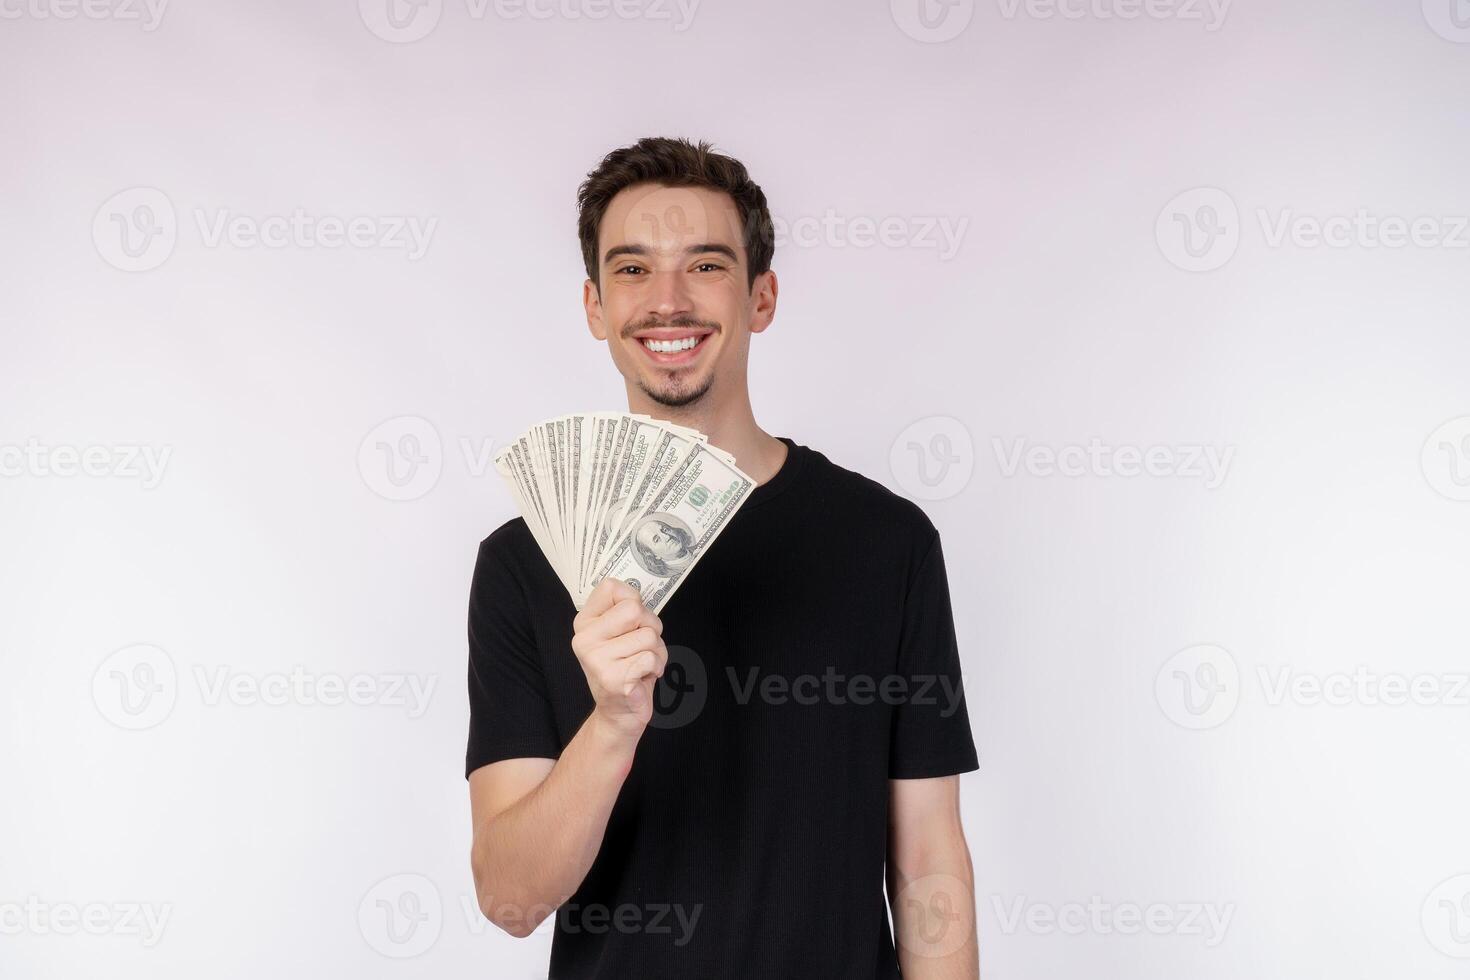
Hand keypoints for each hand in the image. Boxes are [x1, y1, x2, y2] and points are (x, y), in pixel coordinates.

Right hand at [570, 577, 667, 738]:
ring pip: (648, 635)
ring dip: (656, 651)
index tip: (631, 619)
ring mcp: (596, 659)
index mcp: (585, 622)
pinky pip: (650, 657)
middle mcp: (584, 638)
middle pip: (634, 609)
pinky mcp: (612, 678)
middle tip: (641, 645)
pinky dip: (656, 666)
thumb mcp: (620, 634)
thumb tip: (636, 595)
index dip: (632, 599)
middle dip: (650, 626)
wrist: (619, 713)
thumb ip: (625, 611)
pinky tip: (643, 676)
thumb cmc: (626, 667)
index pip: (611, 587)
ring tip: (642, 663)